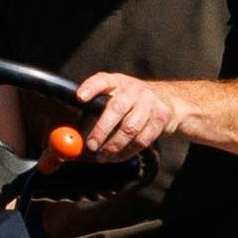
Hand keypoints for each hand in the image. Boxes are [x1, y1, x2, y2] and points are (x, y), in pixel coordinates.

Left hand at [73, 72, 188, 155]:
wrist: (167, 99)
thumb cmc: (132, 100)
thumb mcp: (116, 94)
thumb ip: (96, 107)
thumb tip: (70, 133)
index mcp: (117, 82)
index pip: (102, 80)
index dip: (91, 88)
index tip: (80, 98)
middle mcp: (133, 89)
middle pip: (116, 109)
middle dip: (101, 130)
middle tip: (91, 145)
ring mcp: (149, 102)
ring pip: (130, 128)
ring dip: (114, 146)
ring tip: (103, 156)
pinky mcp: (161, 117)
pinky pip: (142, 140)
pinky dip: (128, 152)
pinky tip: (118, 156)